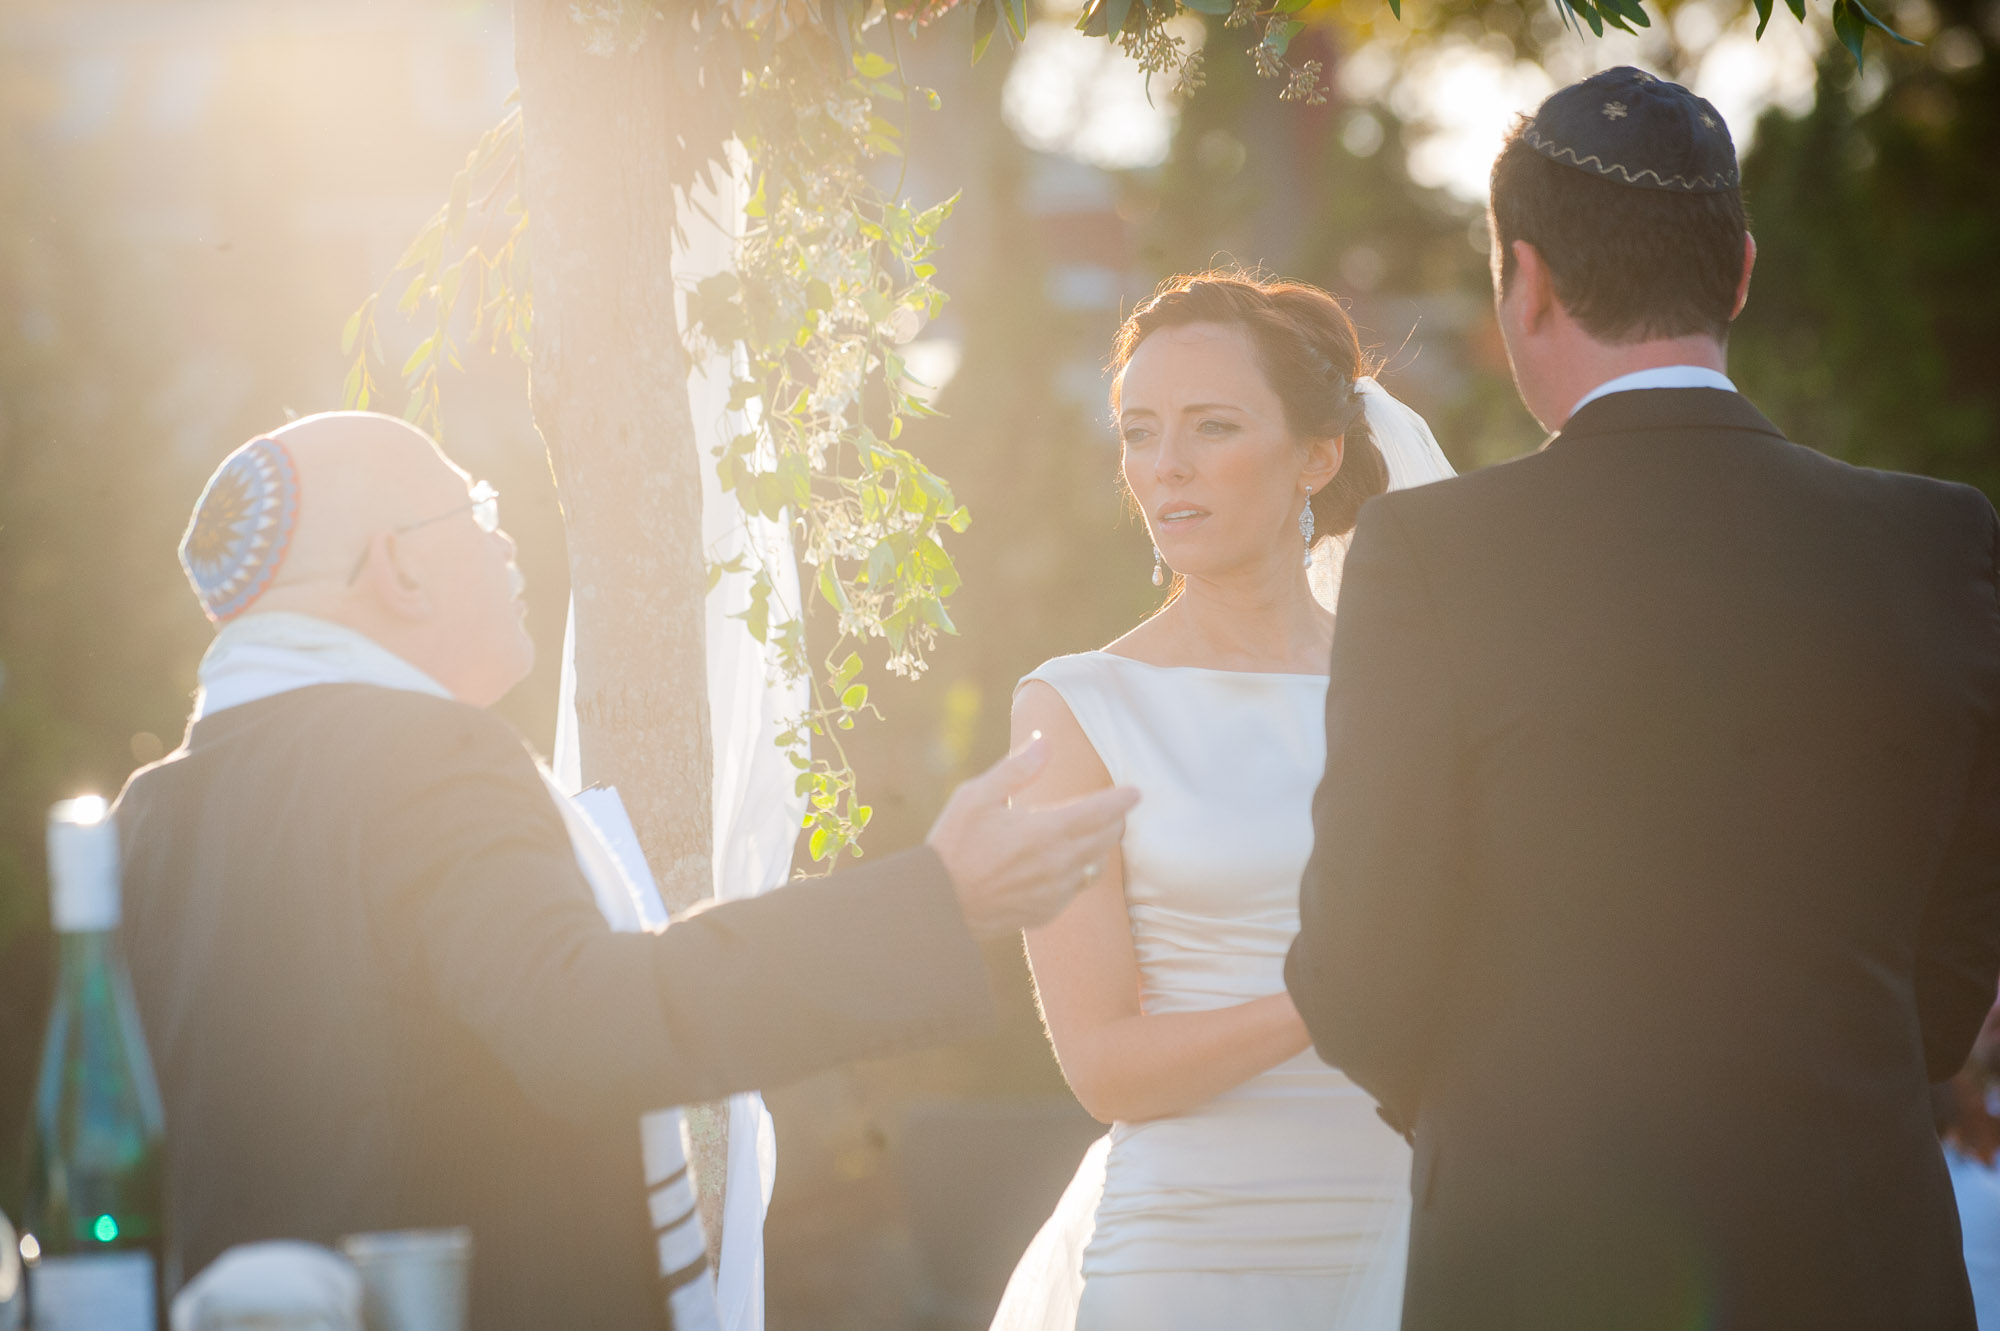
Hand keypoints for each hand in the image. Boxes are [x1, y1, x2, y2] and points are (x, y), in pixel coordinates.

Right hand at [926, 736, 1140, 937]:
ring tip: (1091, 834)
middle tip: (1114, 809)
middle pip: (1106, 839)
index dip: (1121, 800)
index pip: (1100, 812)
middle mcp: (1058, 863)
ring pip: (1095, 866)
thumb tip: (1045, 744)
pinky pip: (1076, 889)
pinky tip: (1062, 864)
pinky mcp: (1047, 912)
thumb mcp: (975, 797)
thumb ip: (1015, 770)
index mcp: (1045, 831)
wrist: (939, 905)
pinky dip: (1077, 872)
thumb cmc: (953, 845)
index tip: (1135, 792)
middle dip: (1115, 821)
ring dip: (1098, 848)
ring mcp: (1056, 892)